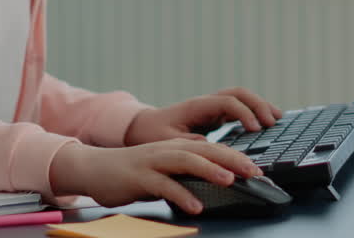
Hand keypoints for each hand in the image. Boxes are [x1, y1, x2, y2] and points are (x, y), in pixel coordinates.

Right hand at [48, 139, 261, 214]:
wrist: (95, 168)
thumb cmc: (134, 172)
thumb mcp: (165, 170)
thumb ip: (187, 173)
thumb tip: (216, 182)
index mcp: (177, 147)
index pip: (213, 148)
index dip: (236, 156)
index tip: (257, 169)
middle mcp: (168, 150)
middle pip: (205, 150)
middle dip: (232, 159)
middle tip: (254, 172)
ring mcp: (153, 162)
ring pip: (186, 161)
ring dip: (210, 170)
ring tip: (230, 180)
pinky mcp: (139, 177)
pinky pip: (163, 185)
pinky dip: (181, 195)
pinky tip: (194, 206)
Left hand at [124, 87, 284, 144]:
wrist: (142, 126)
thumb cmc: (152, 133)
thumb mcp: (166, 141)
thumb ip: (189, 142)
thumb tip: (211, 146)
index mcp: (196, 106)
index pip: (227, 102)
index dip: (244, 113)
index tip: (255, 130)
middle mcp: (206, 103)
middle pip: (238, 93)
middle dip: (258, 104)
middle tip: (273, 122)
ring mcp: (211, 107)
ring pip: (240, 98)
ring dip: (260, 105)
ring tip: (278, 118)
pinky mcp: (214, 115)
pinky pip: (238, 108)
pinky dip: (253, 112)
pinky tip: (264, 123)